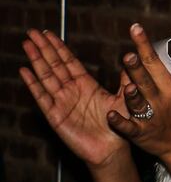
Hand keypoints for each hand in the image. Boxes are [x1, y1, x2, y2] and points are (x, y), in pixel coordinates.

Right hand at [21, 29, 128, 168]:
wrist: (112, 149)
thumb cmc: (119, 125)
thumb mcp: (125, 97)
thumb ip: (127, 79)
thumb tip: (135, 58)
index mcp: (86, 85)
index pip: (69, 61)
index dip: (58, 47)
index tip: (49, 33)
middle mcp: (71, 91)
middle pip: (54, 65)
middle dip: (43, 48)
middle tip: (32, 32)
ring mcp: (61, 102)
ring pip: (46, 77)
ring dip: (36, 60)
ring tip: (27, 44)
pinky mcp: (55, 115)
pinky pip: (42, 97)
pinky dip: (33, 84)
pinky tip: (25, 71)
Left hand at [105, 24, 170, 161]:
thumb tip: (163, 52)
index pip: (156, 61)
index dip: (144, 45)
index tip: (135, 29)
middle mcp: (161, 100)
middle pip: (146, 80)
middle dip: (137, 68)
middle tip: (128, 55)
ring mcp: (151, 118)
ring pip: (139, 103)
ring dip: (133, 95)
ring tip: (128, 86)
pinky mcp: (141, 133)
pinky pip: (129, 127)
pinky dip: (120, 122)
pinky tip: (111, 116)